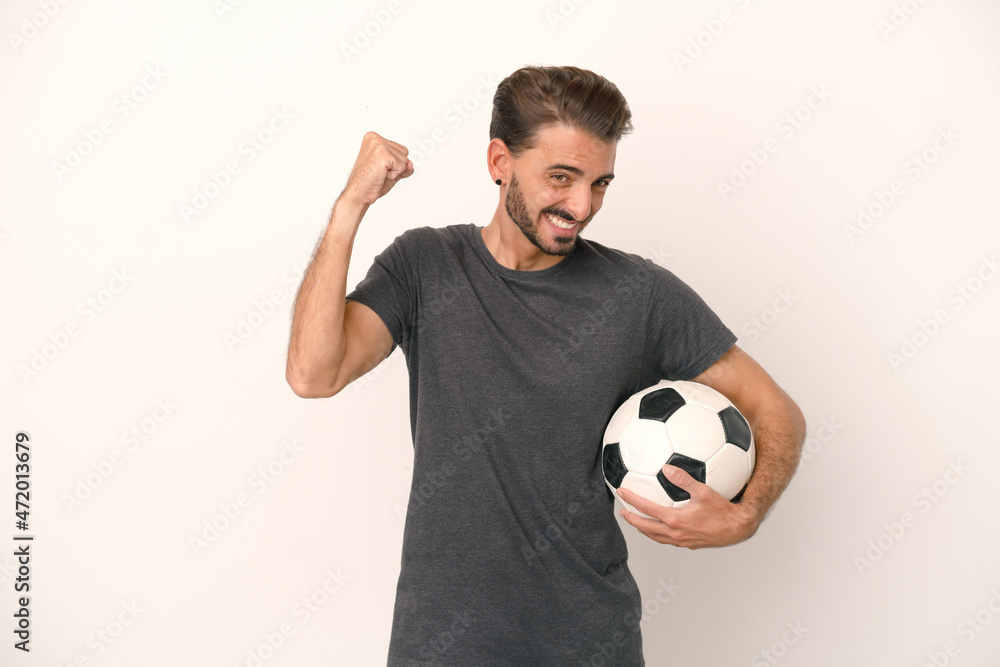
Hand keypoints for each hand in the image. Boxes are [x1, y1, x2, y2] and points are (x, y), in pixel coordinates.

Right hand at [341, 131, 413, 207]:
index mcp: (374, 138)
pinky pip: (402, 167)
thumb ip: (403, 165)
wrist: (359, 193)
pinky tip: (381, 175)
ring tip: (379, 173)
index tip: (379, 168)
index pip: (401, 149)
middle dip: (396, 167)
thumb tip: (410, 164)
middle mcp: (375, 138)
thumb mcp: (390, 170)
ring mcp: (378, 145)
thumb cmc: (370, 182)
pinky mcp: (383, 154)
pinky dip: (394, 175)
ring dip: (395, 171)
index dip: (395, 163)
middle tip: (379, 172)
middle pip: (404, 152)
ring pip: (405, 160)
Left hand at [616, 464, 762, 549]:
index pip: (646, 509)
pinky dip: (657, 535)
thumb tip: (667, 468)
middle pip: (645, 527)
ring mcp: (682, 540)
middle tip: (622, 512)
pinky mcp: (689, 544)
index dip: (631, 500)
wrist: (738, 528)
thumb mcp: (704, 490)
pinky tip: (659, 529)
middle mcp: (676, 532)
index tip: (621, 492)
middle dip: (631, 519)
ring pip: (655, 537)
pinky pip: (667, 541)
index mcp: (675, 519)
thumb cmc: (723, 510)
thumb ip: (684, 479)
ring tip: (636, 522)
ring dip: (643, 529)